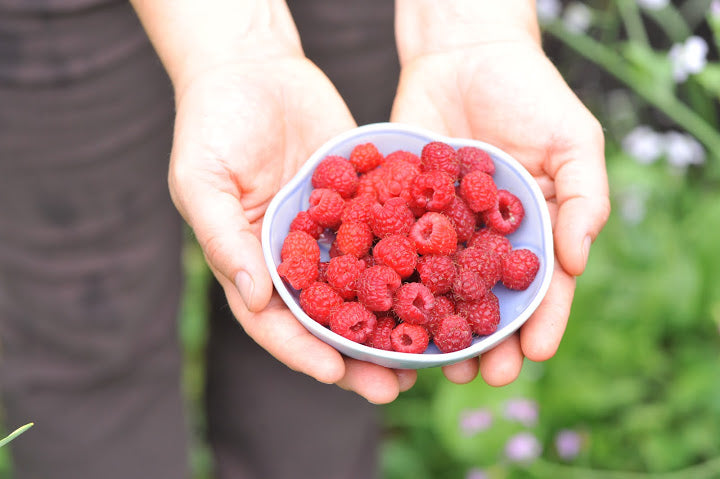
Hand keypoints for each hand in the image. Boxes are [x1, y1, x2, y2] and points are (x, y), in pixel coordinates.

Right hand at [168, 57, 415, 402]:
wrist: (252, 68)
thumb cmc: (212, 124)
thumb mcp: (202, 181)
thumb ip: (224, 240)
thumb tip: (256, 298)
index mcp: (253, 262)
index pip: (277, 321)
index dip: (304, 351)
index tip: (336, 374)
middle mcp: (297, 255)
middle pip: (329, 317)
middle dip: (361, 353)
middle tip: (394, 385)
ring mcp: (334, 231)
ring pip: (367, 286)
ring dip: (395, 321)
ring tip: (429, 353)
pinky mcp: (365, 200)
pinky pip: (392, 234)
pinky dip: (416, 260)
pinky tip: (445, 281)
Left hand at [391, 39, 610, 384]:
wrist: (466, 54)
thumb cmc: (531, 94)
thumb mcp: (573, 141)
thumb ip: (583, 197)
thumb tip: (579, 261)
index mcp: (531, 230)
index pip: (541, 286)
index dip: (541, 321)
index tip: (535, 353)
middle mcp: (484, 238)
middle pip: (487, 299)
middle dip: (487, 339)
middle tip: (481, 376)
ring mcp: (440, 228)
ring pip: (438, 287)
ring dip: (438, 326)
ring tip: (434, 361)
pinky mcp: (399, 209)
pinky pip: (394, 249)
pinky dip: (390, 280)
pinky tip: (384, 310)